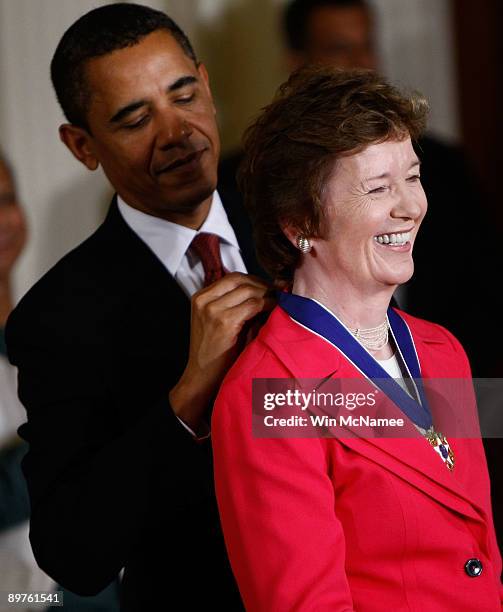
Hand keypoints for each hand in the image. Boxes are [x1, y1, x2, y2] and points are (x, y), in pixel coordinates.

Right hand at [169, 273, 274, 429]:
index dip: (254, 281)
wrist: (201, 378)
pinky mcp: (224, 321)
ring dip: (267, 294)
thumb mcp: (217, 323)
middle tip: (278, 294)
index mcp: (200, 298)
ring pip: (249, 290)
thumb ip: (234, 306)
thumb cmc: (213, 354)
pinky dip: (268, 305)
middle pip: (241, 280)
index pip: (233, 278)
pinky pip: (253, 305)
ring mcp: (212, 310)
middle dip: (263, 285)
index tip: (269, 289)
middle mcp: (204, 300)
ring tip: (279, 302)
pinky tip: (274, 310)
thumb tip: (266, 291)